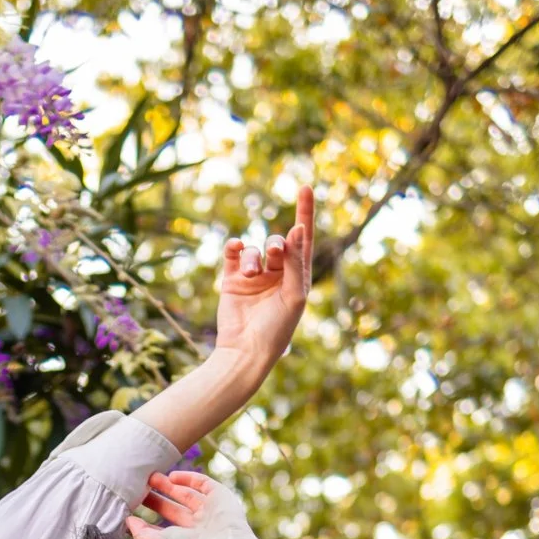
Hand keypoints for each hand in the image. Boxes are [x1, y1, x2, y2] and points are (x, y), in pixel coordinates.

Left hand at [126, 468, 257, 538]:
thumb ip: (141, 533)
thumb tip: (127, 522)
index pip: (166, 527)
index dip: (151, 516)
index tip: (134, 505)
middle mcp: (200, 526)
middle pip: (175, 508)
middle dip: (158, 497)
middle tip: (140, 487)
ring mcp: (211, 511)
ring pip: (187, 494)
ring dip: (169, 485)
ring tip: (151, 477)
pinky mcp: (220, 496)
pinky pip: (203, 484)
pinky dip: (189, 478)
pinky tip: (172, 476)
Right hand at [213, 183, 314, 373]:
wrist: (245, 351)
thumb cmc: (276, 329)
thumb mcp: (294, 295)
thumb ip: (295, 262)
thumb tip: (298, 228)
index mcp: (298, 277)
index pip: (303, 240)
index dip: (305, 213)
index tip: (306, 187)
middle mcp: (277, 274)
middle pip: (278, 242)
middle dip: (277, 245)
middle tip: (275, 255)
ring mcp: (254, 276)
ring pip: (255, 249)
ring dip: (254, 257)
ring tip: (251, 274)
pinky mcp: (232, 279)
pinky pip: (234, 253)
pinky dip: (235, 248)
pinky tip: (236, 250)